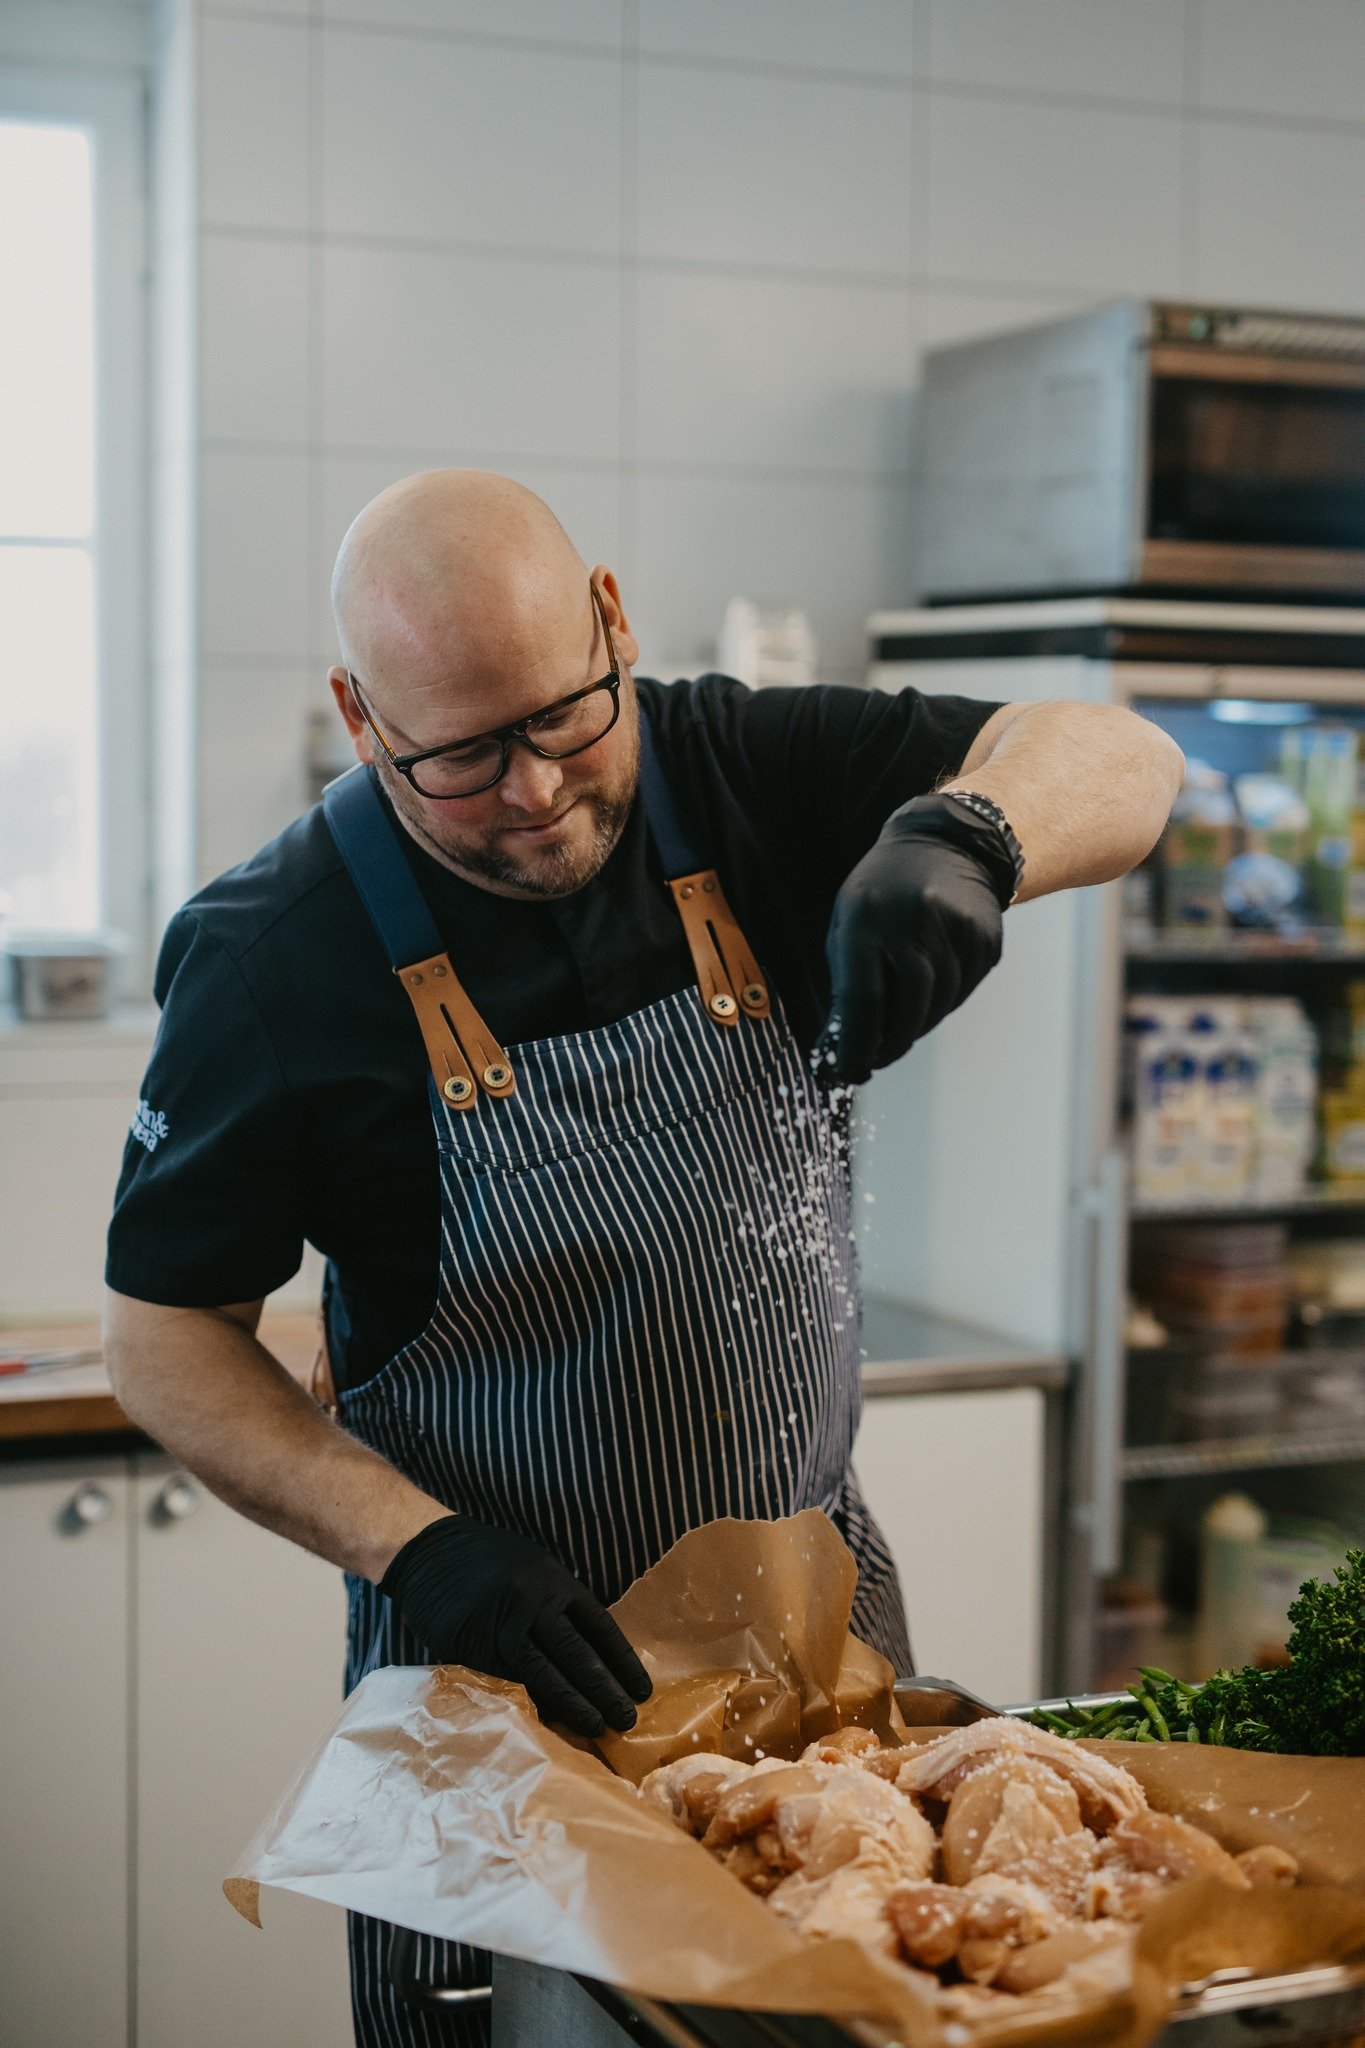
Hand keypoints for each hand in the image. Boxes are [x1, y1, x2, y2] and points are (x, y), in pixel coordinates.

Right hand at [381, 1514, 651, 1736]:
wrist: (432, 1550)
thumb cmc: (490, 1560)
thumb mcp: (535, 1567)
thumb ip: (560, 1602)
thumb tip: (593, 1649)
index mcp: (555, 1582)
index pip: (600, 1627)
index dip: (623, 1661)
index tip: (642, 1690)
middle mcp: (533, 1602)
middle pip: (577, 1654)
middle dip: (605, 1690)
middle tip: (627, 1719)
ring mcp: (501, 1625)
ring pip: (543, 1673)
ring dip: (572, 1704)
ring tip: (596, 1728)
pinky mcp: (472, 1647)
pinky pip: (507, 1681)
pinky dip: (530, 1703)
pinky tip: (549, 1722)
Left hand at [815, 795, 1012, 1085]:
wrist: (946, 842)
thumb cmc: (881, 890)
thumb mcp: (849, 921)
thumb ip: (846, 981)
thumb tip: (839, 1046)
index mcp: (869, 918)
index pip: (863, 999)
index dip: (855, 1044)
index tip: (848, 1072)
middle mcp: (916, 922)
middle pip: (907, 1009)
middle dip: (888, 1045)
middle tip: (874, 1060)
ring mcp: (957, 930)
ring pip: (937, 1007)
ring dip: (915, 1027)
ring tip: (898, 1028)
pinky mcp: (985, 940)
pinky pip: (961, 992)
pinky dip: (940, 1005)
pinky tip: (928, 995)